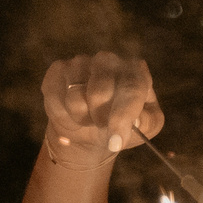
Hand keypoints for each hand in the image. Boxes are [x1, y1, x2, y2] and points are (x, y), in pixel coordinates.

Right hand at [39, 52, 163, 168]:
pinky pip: (55, 95)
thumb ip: (148, 122)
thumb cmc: (122, 123)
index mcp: (136, 72)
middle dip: (100, 119)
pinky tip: (70, 112)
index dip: (122, 118)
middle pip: (100, 92)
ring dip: (81, 117)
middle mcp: (109, 61)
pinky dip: (62, 113)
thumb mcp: (145, 127)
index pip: (132, 89)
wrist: (89, 130)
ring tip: (88, 118)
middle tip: (102, 126)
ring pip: (75, 96)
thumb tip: (137, 121)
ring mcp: (81, 62)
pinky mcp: (59, 69)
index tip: (116, 142)